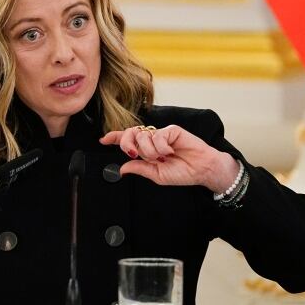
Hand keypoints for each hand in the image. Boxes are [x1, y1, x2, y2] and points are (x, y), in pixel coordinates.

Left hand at [99, 125, 239, 191]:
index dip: (114, 138)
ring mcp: (161, 134)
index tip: (103, 140)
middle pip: (130, 134)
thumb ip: (140, 169)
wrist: (201, 170)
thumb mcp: (157, 175)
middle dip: (127, 143)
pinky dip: (161, 147)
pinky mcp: (172, 130)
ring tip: (163, 157)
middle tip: (134, 154)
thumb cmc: (182, 172)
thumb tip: (122, 168)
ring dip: (149, 151)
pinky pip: (157, 135)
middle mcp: (152, 140)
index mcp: (147, 150)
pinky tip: (170, 151)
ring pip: (142, 136)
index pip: (128, 140)